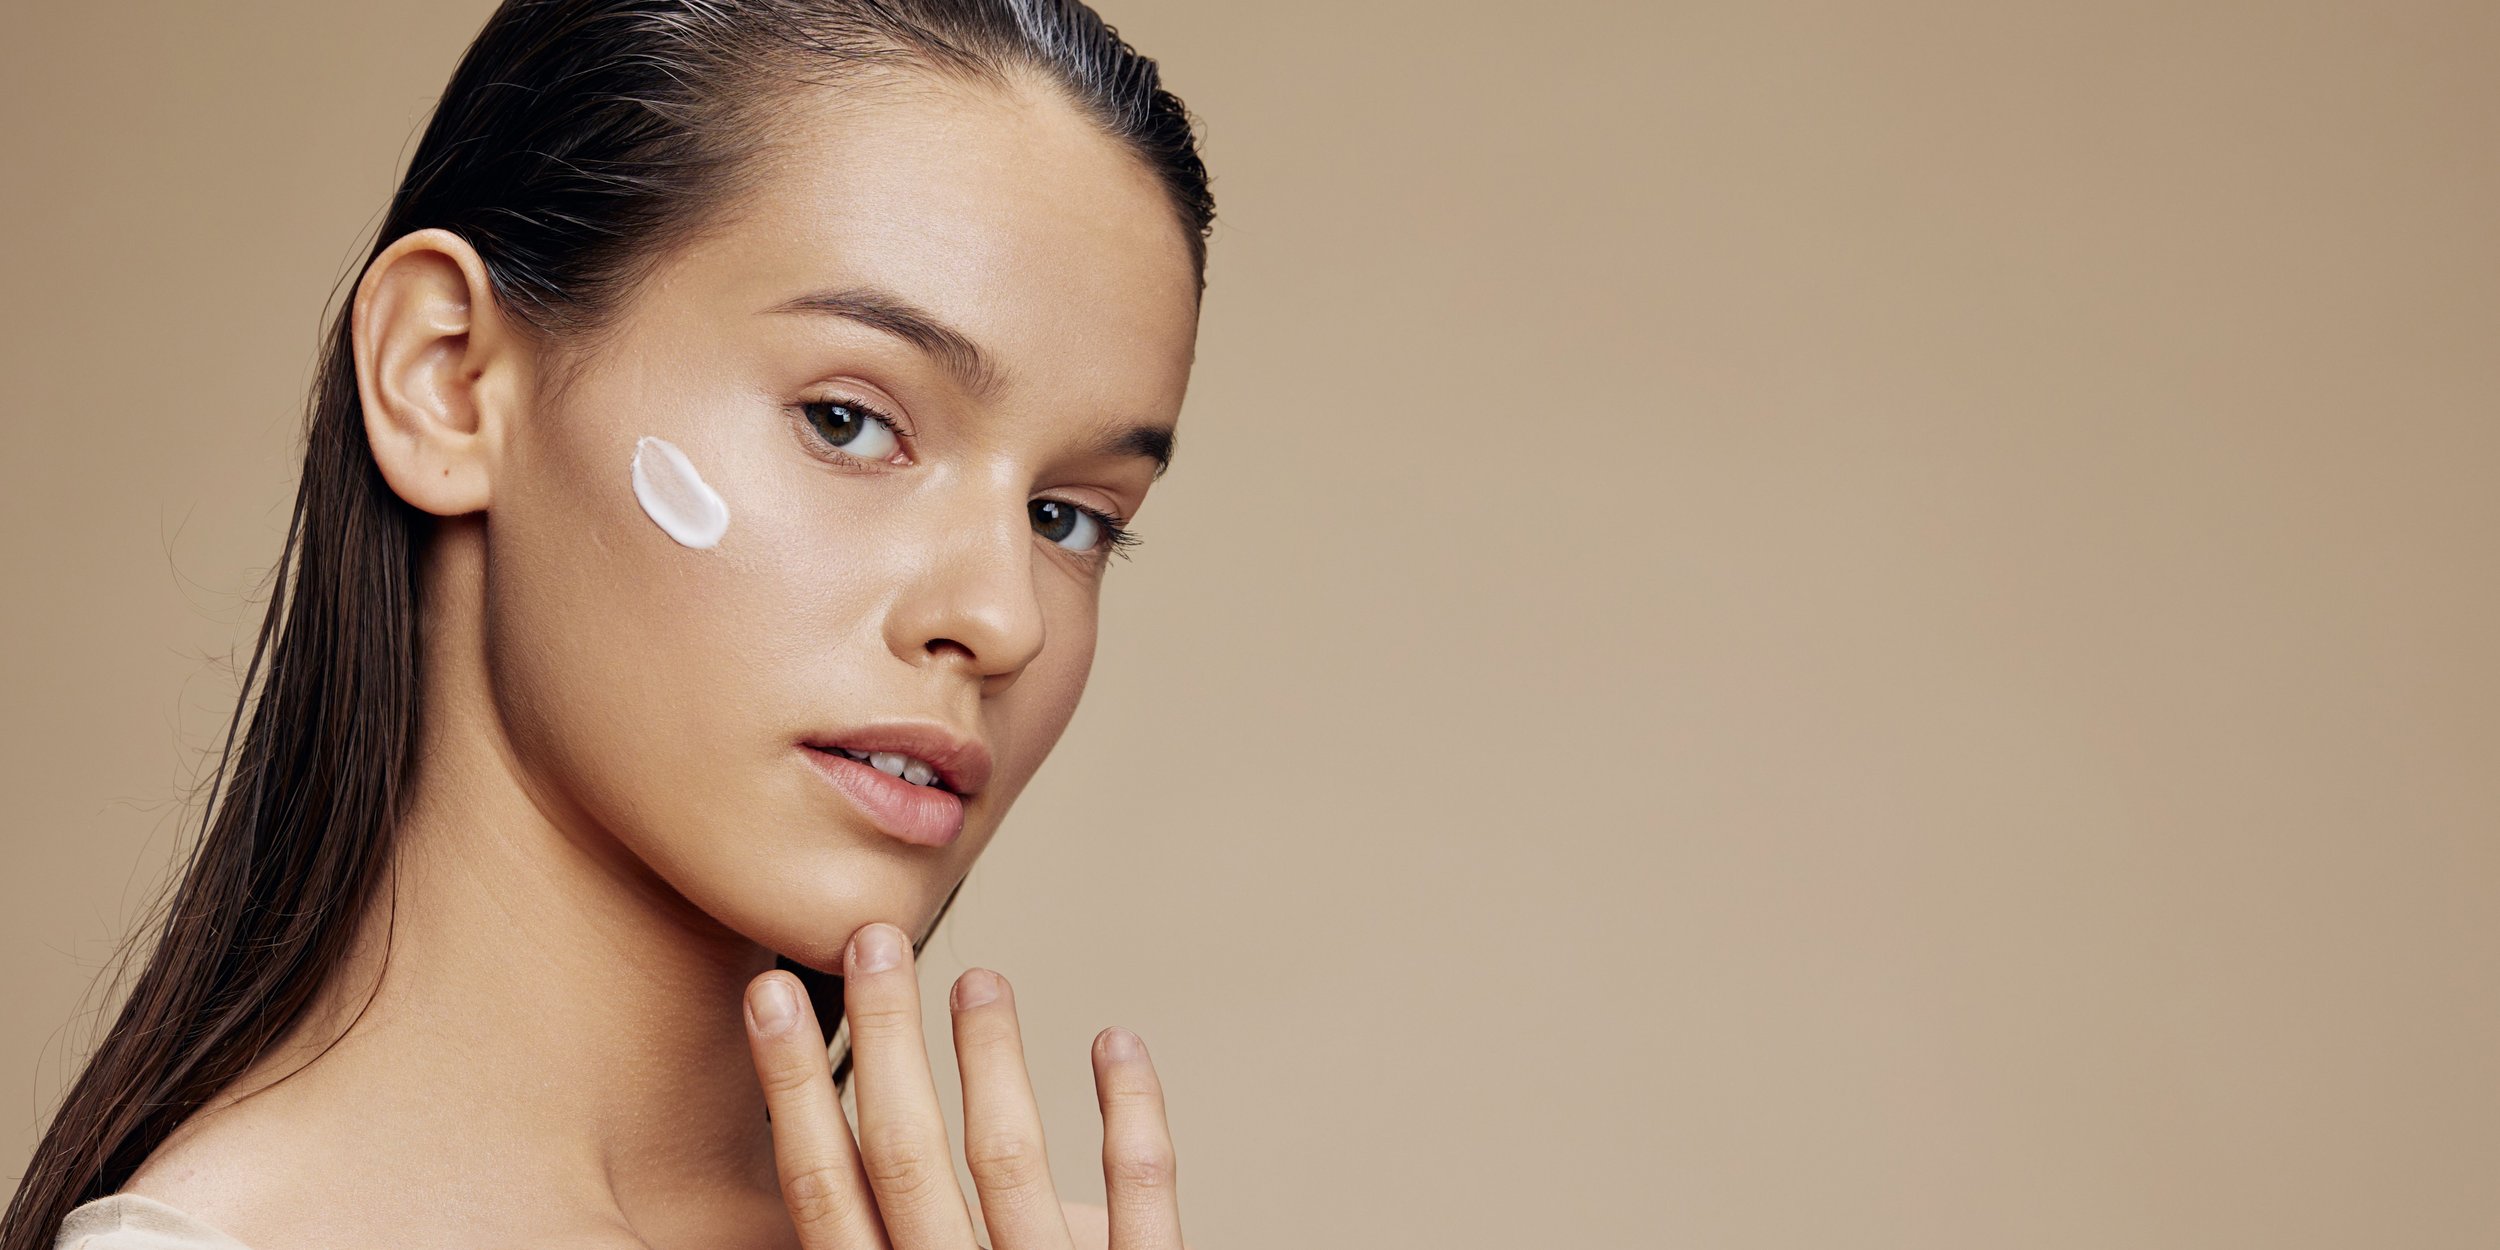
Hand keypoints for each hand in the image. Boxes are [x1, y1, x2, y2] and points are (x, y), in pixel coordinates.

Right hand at [743, 922, 1185, 1249]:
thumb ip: (918, 1236)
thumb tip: (876, 1129)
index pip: (826, 1190)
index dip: (793, 1089)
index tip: (769, 992)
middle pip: (907, 1158)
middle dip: (883, 1041)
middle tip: (872, 939)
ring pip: (1012, 1164)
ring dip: (992, 1059)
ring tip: (981, 975)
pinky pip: (1144, 1198)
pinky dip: (1131, 1114)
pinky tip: (1116, 1038)